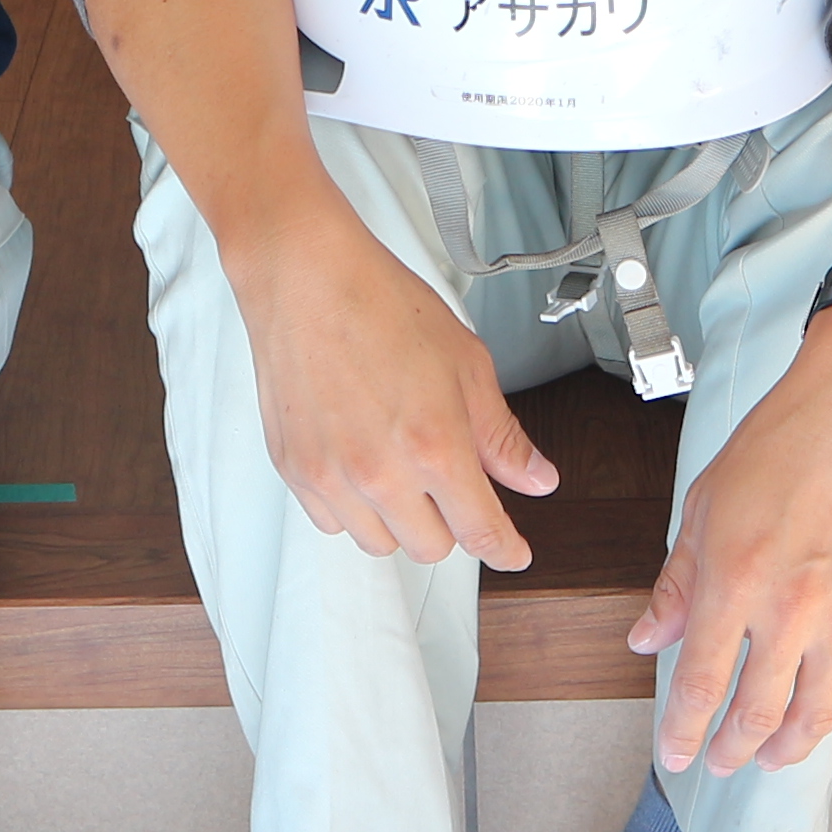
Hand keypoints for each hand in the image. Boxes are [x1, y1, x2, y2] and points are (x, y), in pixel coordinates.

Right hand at [232, 201, 558, 568]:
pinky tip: (362, 464)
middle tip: (450, 481)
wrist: (305, 278)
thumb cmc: (383, 306)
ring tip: (401, 467)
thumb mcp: (467, 364)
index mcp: (435, 447)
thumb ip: (502, 435)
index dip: (504, 548)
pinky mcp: (295, 470)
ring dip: (401, 520)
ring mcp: (332, 476)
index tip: (512, 552)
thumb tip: (536, 479)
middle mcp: (381, 474)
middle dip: (451, 523)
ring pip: (379, 543)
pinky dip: (354, 508)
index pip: (479, 531)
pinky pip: (332, 522)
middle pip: (431, 548)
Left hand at [638, 309, 831, 774]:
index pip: (700, 684)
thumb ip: (679, 581)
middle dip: (732, 748)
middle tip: (721, 760)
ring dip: (791, 746)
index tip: (675, 753)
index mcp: (734, 579)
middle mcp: (791, 607)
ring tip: (773, 756)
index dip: (682, 731)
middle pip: (757, 712)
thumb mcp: (708, 502)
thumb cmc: (787, 437)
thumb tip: (650, 637)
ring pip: (818, 712)